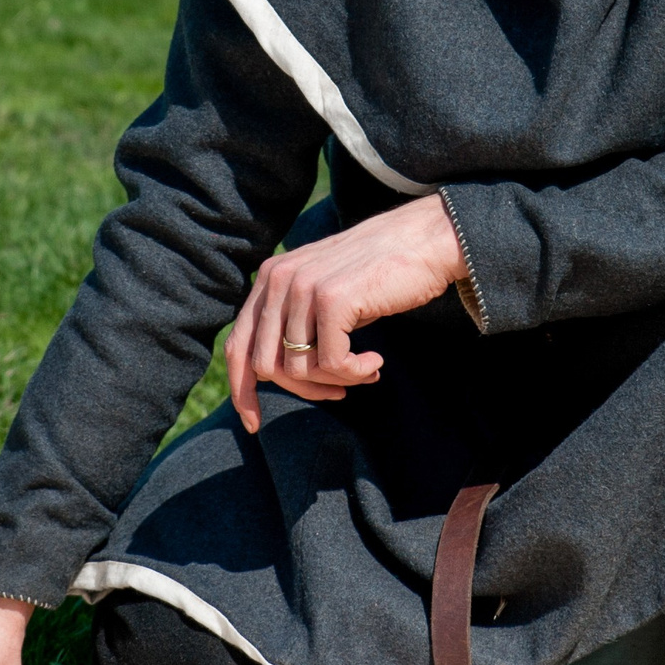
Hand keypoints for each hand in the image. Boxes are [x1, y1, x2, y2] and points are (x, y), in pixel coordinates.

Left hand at [224, 195, 466, 431]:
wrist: (426, 240)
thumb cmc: (380, 273)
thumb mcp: (323, 294)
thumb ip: (294, 321)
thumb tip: (273, 374)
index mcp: (270, 278)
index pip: (238, 346)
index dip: (242, 391)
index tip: (254, 423)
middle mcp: (278, 279)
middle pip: (265, 365)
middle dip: (303, 389)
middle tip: (340, 391)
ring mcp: (303, 287)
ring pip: (299, 369)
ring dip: (337, 380)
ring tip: (366, 370)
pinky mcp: (332, 299)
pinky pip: (331, 363)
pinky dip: (355, 372)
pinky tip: (376, 361)